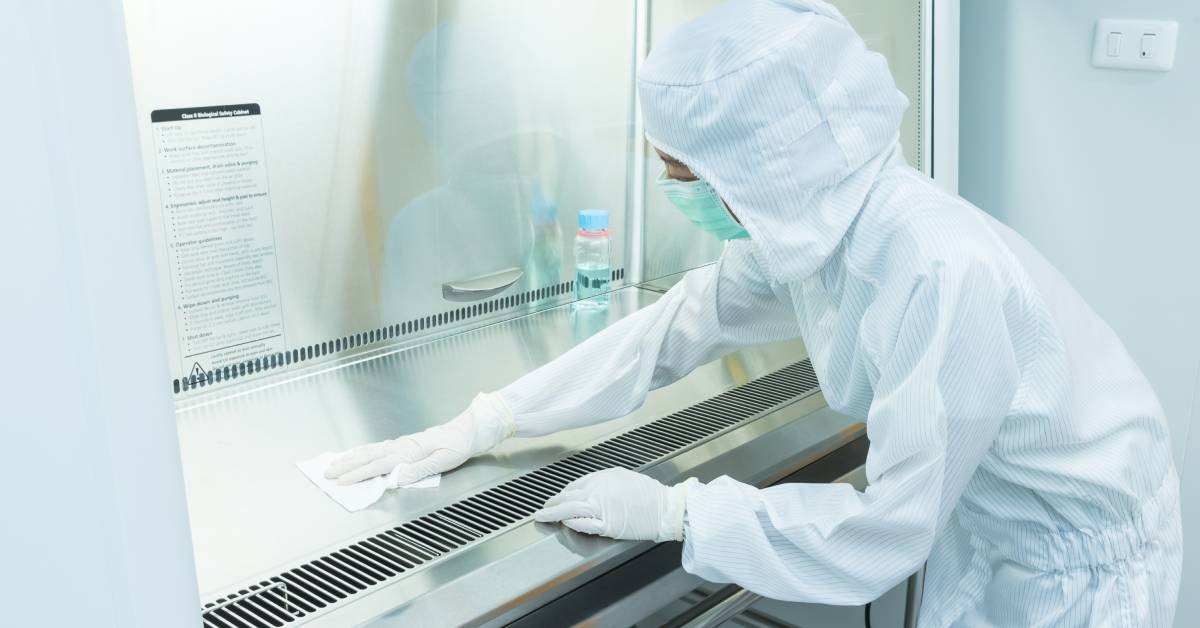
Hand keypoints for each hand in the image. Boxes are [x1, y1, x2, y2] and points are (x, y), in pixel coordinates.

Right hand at [324, 392, 514, 486]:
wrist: (469, 430)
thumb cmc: (459, 445)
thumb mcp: (444, 460)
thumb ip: (419, 470)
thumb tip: (396, 478)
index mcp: (409, 452)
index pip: (378, 465)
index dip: (358, 474)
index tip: (341, 481)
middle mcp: (402, 446)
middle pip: (368, 457)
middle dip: (346, 465)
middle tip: (327, 473)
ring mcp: (402, 443)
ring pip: (370, 451)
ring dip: (351, 458)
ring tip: (334, 463)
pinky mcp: (405, 443)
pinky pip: (378, 447)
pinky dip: (364, 451)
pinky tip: (358, 453)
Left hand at [533, 468, 696, 541]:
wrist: (664, 507)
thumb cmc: (648, 494)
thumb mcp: (622, 477)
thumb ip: (602, 482)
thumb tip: (587, 490)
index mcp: (601, 478)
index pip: (573, 486)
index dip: (561, 494)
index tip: (555, 499)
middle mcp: (598, 490)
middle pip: (567, 498)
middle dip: (551, 504)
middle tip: (542, 510)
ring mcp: (601, 508)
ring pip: (570, 511)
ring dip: (554, 515)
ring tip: (543, 518)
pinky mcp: (607, 525)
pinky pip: (584, 524)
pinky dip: (572, 524)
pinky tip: (564, 525)